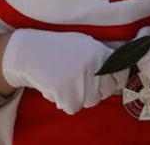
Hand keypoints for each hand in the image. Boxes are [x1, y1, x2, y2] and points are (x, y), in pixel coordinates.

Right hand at [0, 29, 127, 114]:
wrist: (28, 52)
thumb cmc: (55, 47)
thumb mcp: (83, 42)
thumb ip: (101, 56)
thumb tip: (118, 68)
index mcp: (100, 53)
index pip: (121, 75)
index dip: (114, 79)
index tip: (107, 80)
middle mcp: (95, 68)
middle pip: (105, 92)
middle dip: (94, 88)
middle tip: (77, 78)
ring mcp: (82, 83)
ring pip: (90, 101)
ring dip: (79, 95)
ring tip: (64, 79)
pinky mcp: (69, 96)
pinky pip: (73, 107)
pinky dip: (64, 101)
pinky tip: (55, 86)